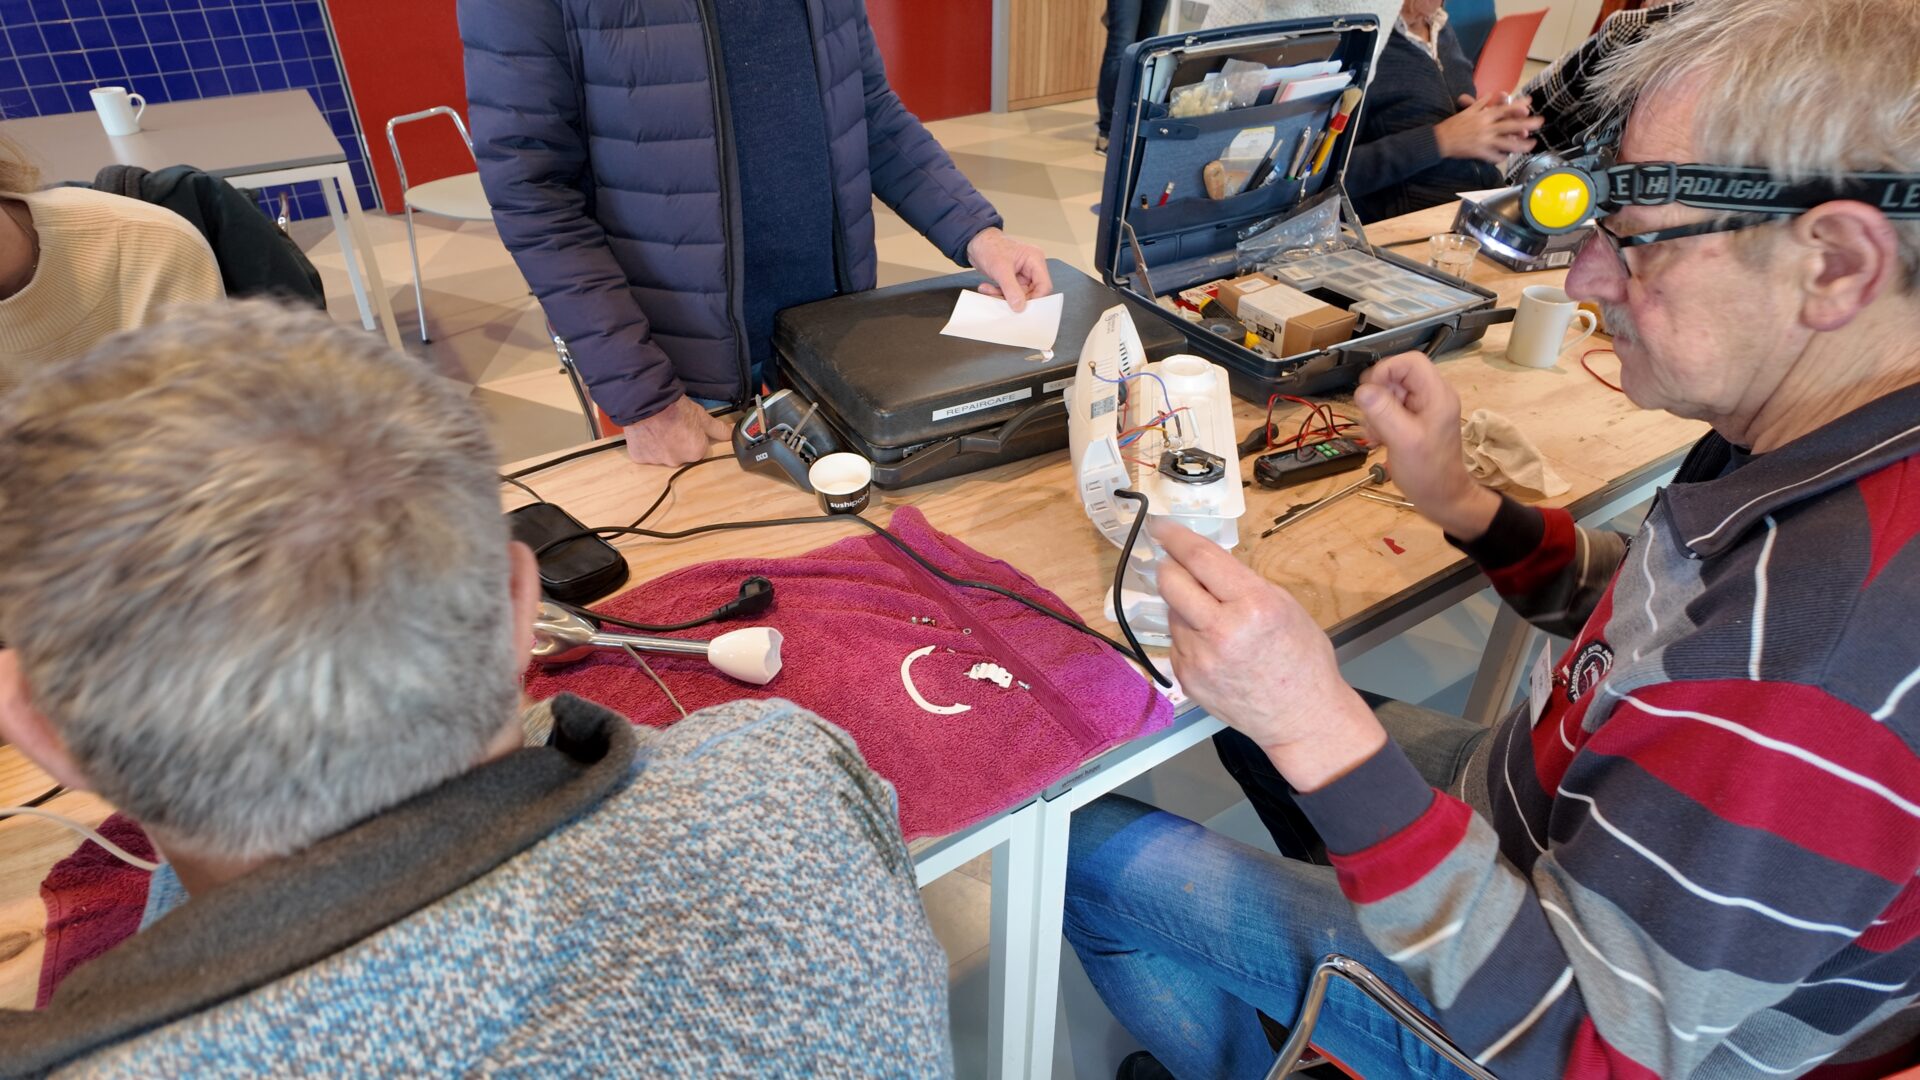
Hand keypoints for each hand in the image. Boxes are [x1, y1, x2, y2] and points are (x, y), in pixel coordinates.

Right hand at [623, 395, 730, 465]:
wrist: (647, 401)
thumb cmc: (677, 407)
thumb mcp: (701, 415)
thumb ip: (717, 428)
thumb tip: (731, 434)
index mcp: (696, 452)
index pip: (698, 448)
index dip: (692, 435)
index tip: (686, 425)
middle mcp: (677, 462)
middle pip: (679, 453)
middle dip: (676, 442)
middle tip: (670, 424)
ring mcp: (657, 461)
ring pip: (661, 454)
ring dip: (660, 444)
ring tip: (656, 425)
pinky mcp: (639, 457)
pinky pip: (644, 454)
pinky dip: (645, 445)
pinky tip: (645, 431)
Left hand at [966, 228, 1052, 311]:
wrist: (975, 242)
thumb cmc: (990, 246)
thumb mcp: (1001, 269)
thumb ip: (1011, 289)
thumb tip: (1020, 307)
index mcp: (1035, 260)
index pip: (1044, 286)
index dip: (1036, 299)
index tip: (1022, 308)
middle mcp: (1032, 268)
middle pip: (1032, 293)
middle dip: (1016, 299)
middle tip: (1001, 302)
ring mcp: (1022, 274)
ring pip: (1019, 295)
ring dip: (1003, 297)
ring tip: (988, 291)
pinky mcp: (1013, 279)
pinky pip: (1010, 293)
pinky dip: (998, 293)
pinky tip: (986, 289)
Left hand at [1149, 521, 1385, 791]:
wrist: (1301, 717)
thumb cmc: (1302, 658)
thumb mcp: (1284, 605)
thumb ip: (1241, 584)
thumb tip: (1202, 563)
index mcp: (1252, 604)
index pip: (1200, 558)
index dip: (1175, 537)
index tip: (1160, 525)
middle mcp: (1220, 630)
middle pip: (1170, 582)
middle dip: (1171, 568)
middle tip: (1179, 567)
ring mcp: (1199, 657)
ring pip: (1172, 612)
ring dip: (1185, 607)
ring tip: (1217, 623)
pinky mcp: (1187, 678)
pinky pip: (1176, 642)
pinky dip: (1189, 636)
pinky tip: (1215, 650)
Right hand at [1353, 352, 1499, 539]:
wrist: (1443, 499)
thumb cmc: (1428, 473)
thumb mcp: (1403, 441)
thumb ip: (1383, 411)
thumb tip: (1362, 390)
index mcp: (1437, 395)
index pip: (1410, 362)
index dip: (1385, 370)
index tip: (1369, 393)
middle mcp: (1431, 397)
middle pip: (1396, 377)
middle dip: (1377, 396)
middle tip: (1373, 420)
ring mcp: (1422, 410)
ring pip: (1389, 394)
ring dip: (1375, 412)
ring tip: (1377, 436)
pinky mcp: (1413, 422)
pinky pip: (1389, 410)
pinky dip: (1379, 422)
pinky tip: (1379, 440)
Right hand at [1435, 92, 1541, 163]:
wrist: (1440, 140)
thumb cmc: (1453, 124)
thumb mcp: (1468, 110)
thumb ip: (1481, 102)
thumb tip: (1491, 94)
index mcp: (1484, 115)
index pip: (1504, 109)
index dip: (1518, 105)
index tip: (1530, 103)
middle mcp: (1487, 127)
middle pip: (1511, 125)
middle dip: (1527, 123)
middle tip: (1540, 122)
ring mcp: (1484, 141)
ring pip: (1507, 143)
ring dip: (1521, 144)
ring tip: (1532, 144)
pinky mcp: (1480, 153)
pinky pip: (1495, 156)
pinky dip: (1502, 157)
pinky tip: (1507, 156)